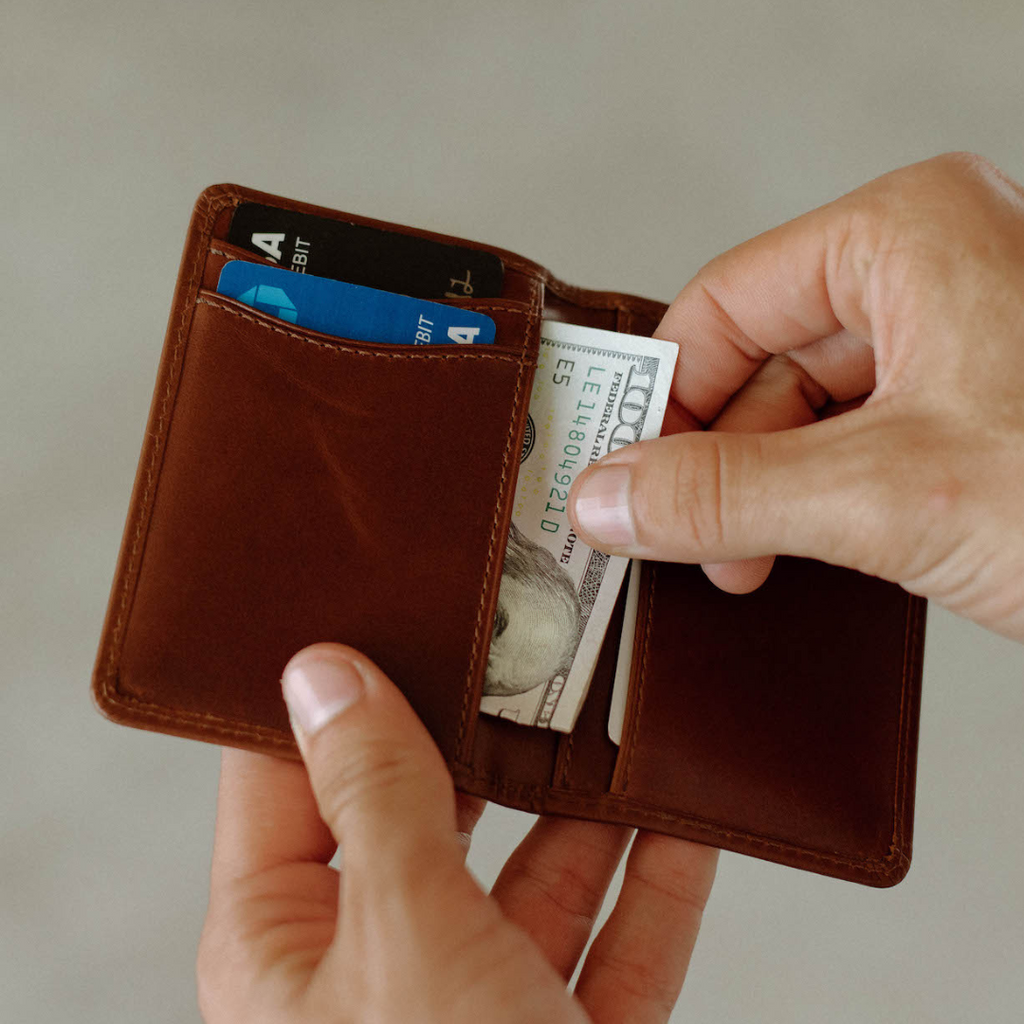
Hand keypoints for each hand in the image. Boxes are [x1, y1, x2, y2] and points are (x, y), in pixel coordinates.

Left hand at [198, 643, 716, 1022]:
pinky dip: (651, 887)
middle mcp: (373, 973)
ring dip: (584, 809)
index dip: (328, 692)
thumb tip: (320, 675)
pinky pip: (609, 948)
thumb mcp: (402, 937)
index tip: (384, 609)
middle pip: (425, 821)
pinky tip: (686, 821)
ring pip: (530, 880)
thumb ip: (372, 799)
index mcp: (287, 944)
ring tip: (620, 721)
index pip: (286, 781)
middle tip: (530, 652)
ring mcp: (472, 1013)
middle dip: (484, 744)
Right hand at [567, 152, 1023, 640]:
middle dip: (717, 463)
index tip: (622, 477)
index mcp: (905, 235)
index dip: (665, 399)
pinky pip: (850, 449)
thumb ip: (729, 494)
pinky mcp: (970, 414)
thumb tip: (609, 499)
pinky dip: (814, 508)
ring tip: (749, 562)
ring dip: (762, 497)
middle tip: (684, 539)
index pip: (722, 305)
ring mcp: (953, 347)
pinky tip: (807, 553)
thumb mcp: (891, 493)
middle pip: (758, 366)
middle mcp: (927, 274)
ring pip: (802, 416)